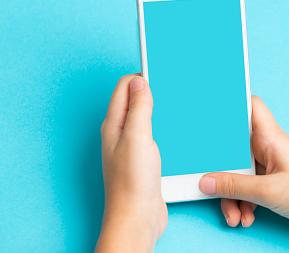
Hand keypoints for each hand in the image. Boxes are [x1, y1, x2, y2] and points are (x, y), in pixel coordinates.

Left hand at [96, 74, 166, 252]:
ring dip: (158, 109)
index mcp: (114, 124)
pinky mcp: (143, 158)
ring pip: (144, 117)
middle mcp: (119, 132)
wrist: (138, 217)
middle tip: (170, 85)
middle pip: (134, 100)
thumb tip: (139, 81)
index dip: (142, 77)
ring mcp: (131, 145)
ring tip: (174, 104)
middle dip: (151, 90)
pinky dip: (162, 126)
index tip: (161, 71)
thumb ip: (138, 108)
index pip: (124, 86)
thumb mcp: (137, 138)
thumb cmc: (132, 182)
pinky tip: (175, 129)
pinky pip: (152, 133)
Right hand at [199, 96, 288, 252]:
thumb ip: (234, 187)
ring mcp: (271, 164)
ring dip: (233, 194)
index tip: (211, 109)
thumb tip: (206, 182)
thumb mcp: (267, 192)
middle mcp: (269, 147)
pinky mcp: (273, 181)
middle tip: (210, 181)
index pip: (250, 106)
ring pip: (240, 171)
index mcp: (270, 137)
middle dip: (223, 170)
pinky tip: (245, 217)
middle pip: (236, 147)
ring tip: (234, 215)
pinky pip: (249, 185)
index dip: (232, 103)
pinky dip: (243, 201)